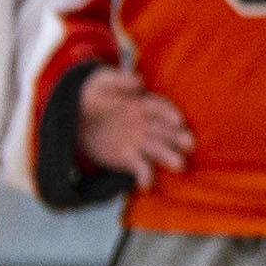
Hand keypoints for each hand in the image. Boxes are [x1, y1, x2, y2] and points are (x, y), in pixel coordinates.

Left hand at [73, 67, 191, 187]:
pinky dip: (145, 176)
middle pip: (164, 130)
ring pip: (156, 149)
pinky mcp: (127, 159)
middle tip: (189, 144)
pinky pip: (139, 167)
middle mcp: (145, 124)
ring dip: (168, 156)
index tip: (178, 121)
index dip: (169, 113)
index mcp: (141, 103)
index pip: (159, 108)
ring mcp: (137, 142)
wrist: (75, 116)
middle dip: (177, 136)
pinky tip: (146, 185)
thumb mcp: (102, 81)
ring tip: (180, 165)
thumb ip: (119, 80)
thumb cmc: (93, 93)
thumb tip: (140, 81)